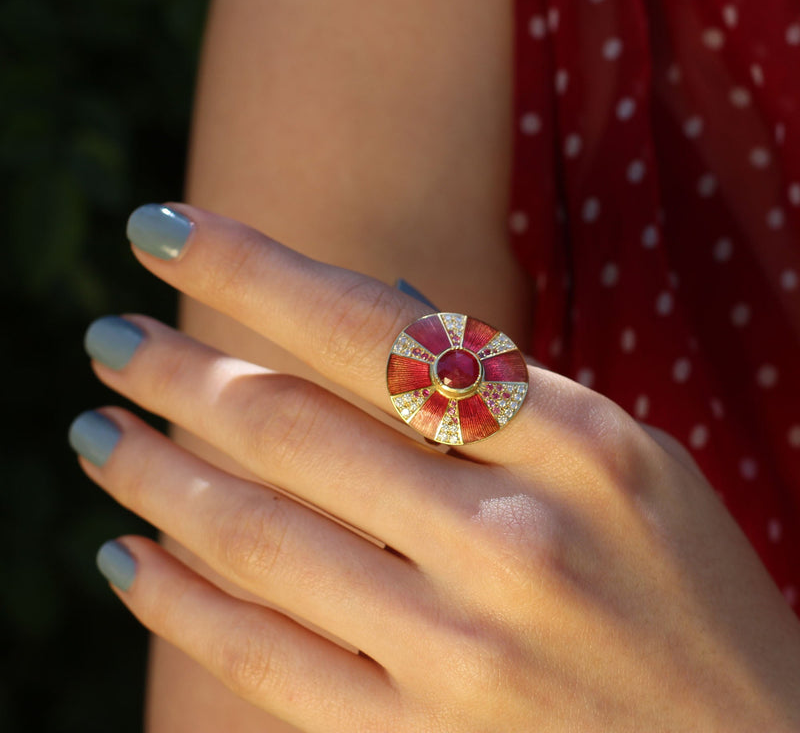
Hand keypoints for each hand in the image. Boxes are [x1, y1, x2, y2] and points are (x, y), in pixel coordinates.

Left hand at [72, 204, 799, 731]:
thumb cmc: (686, 587)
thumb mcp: (625, 458)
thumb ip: (500, 390)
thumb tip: (372, 304)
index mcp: (579, 444)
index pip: (375, 328)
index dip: (250, 269)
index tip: (161, 232)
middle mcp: (518, 538)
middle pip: (294, 429)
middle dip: (178, 371)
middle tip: (111, 340)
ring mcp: (468, 652)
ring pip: (259, 541)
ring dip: (156, 477)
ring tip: (98, 433)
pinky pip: (265, 663)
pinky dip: (180, 603)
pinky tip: (129, 557)